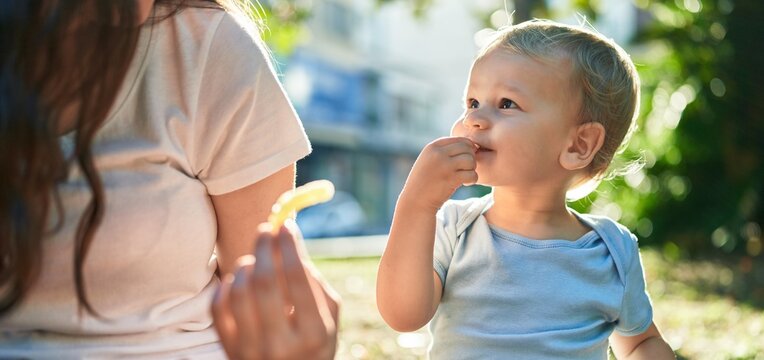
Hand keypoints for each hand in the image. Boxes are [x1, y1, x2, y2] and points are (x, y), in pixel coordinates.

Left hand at [211, 222, 339, 359]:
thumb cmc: (313, 345)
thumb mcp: (328, 321)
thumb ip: (315, 284)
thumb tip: (288, 243)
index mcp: (314, 334)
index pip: (296, 277)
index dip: (289, 245)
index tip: (285, 226)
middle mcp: (282, 345)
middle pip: (264, 280)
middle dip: (264, 248)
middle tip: (265, 230)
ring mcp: (252, 351)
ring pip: (238, 292)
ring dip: (245, 267)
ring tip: (253, 262)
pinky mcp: (230, 353)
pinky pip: (218, 309)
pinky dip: (226, 288)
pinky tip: (237, 282)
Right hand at [401, 137, 476, 211]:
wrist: (415, 201)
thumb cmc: (425, 180)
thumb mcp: (429, 159)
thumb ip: (445, 150)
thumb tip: (471, 144)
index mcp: (433, 147)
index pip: (460, 140)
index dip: (467, 149)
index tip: (464, 160)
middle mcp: (438, 154)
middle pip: (467, 148)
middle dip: (470, 158)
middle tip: (465, 168)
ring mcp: (445, 166)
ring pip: (471, 160)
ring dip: (472, 169)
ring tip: (465, 175)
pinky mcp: (452, 179)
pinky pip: (472, 174)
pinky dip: (472, 179)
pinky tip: (465, 183)